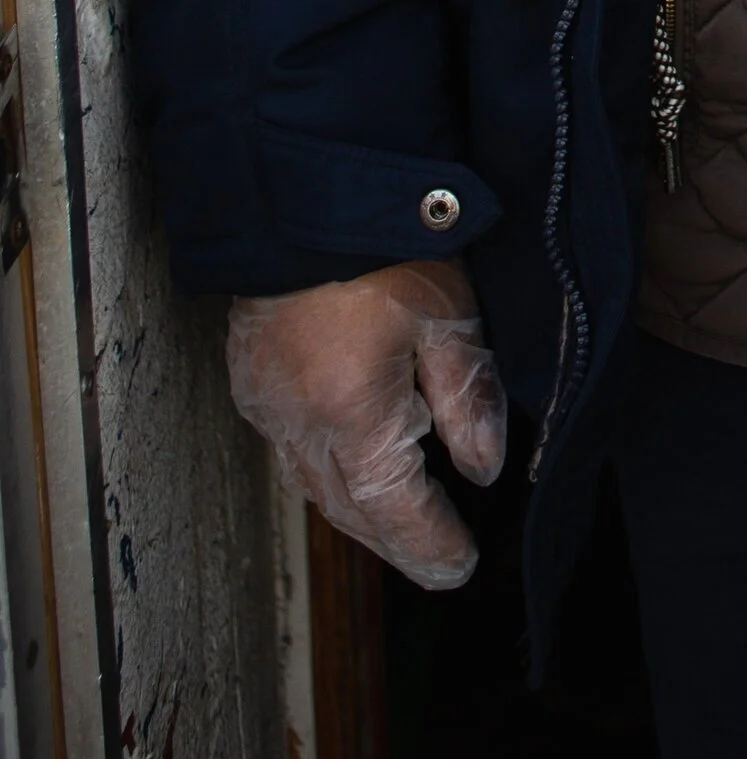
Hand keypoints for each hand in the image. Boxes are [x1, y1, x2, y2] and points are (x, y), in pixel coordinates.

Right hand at [226, 258, 505, 591]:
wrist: (304, 191)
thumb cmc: (383, 245)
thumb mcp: (448, 315)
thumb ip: (468, 397)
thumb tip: (484, 469)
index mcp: (351, 412)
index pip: (395, 508)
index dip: (429, 544)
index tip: (458, 567)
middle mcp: (297, 422)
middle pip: (349, 509)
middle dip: (395, 542)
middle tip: (436, 563)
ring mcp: (265, 403)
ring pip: (314, 485)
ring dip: (359, 513)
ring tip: (403, 527)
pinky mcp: (250, 379)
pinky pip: (291, 450)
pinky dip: (327, 473)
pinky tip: (353, 469)